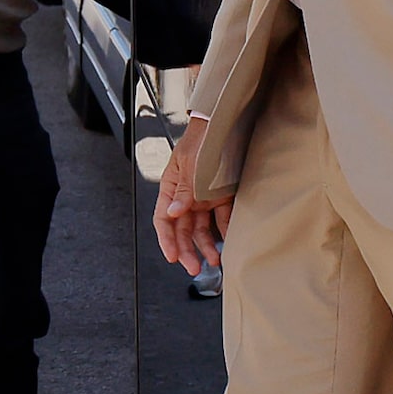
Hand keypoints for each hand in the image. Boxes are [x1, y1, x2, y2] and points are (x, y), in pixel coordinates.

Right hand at [155, 118, 232, 274]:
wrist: (226, 124)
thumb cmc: (203, 138)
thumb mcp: (191, 165)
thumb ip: (184, 191)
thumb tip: (174, 212)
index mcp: (171, 187)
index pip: (164, 219)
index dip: (166, 240)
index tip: (172, 256)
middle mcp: (186, 195)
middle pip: (182, 229)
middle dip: (186, 250)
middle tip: (193, 268)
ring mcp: (204, 197)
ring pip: (201, 228)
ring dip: (206, 246)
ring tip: (214, 261)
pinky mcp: (222, 196)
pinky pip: (222, 219)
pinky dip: (225, 232)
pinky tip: (229, 244)